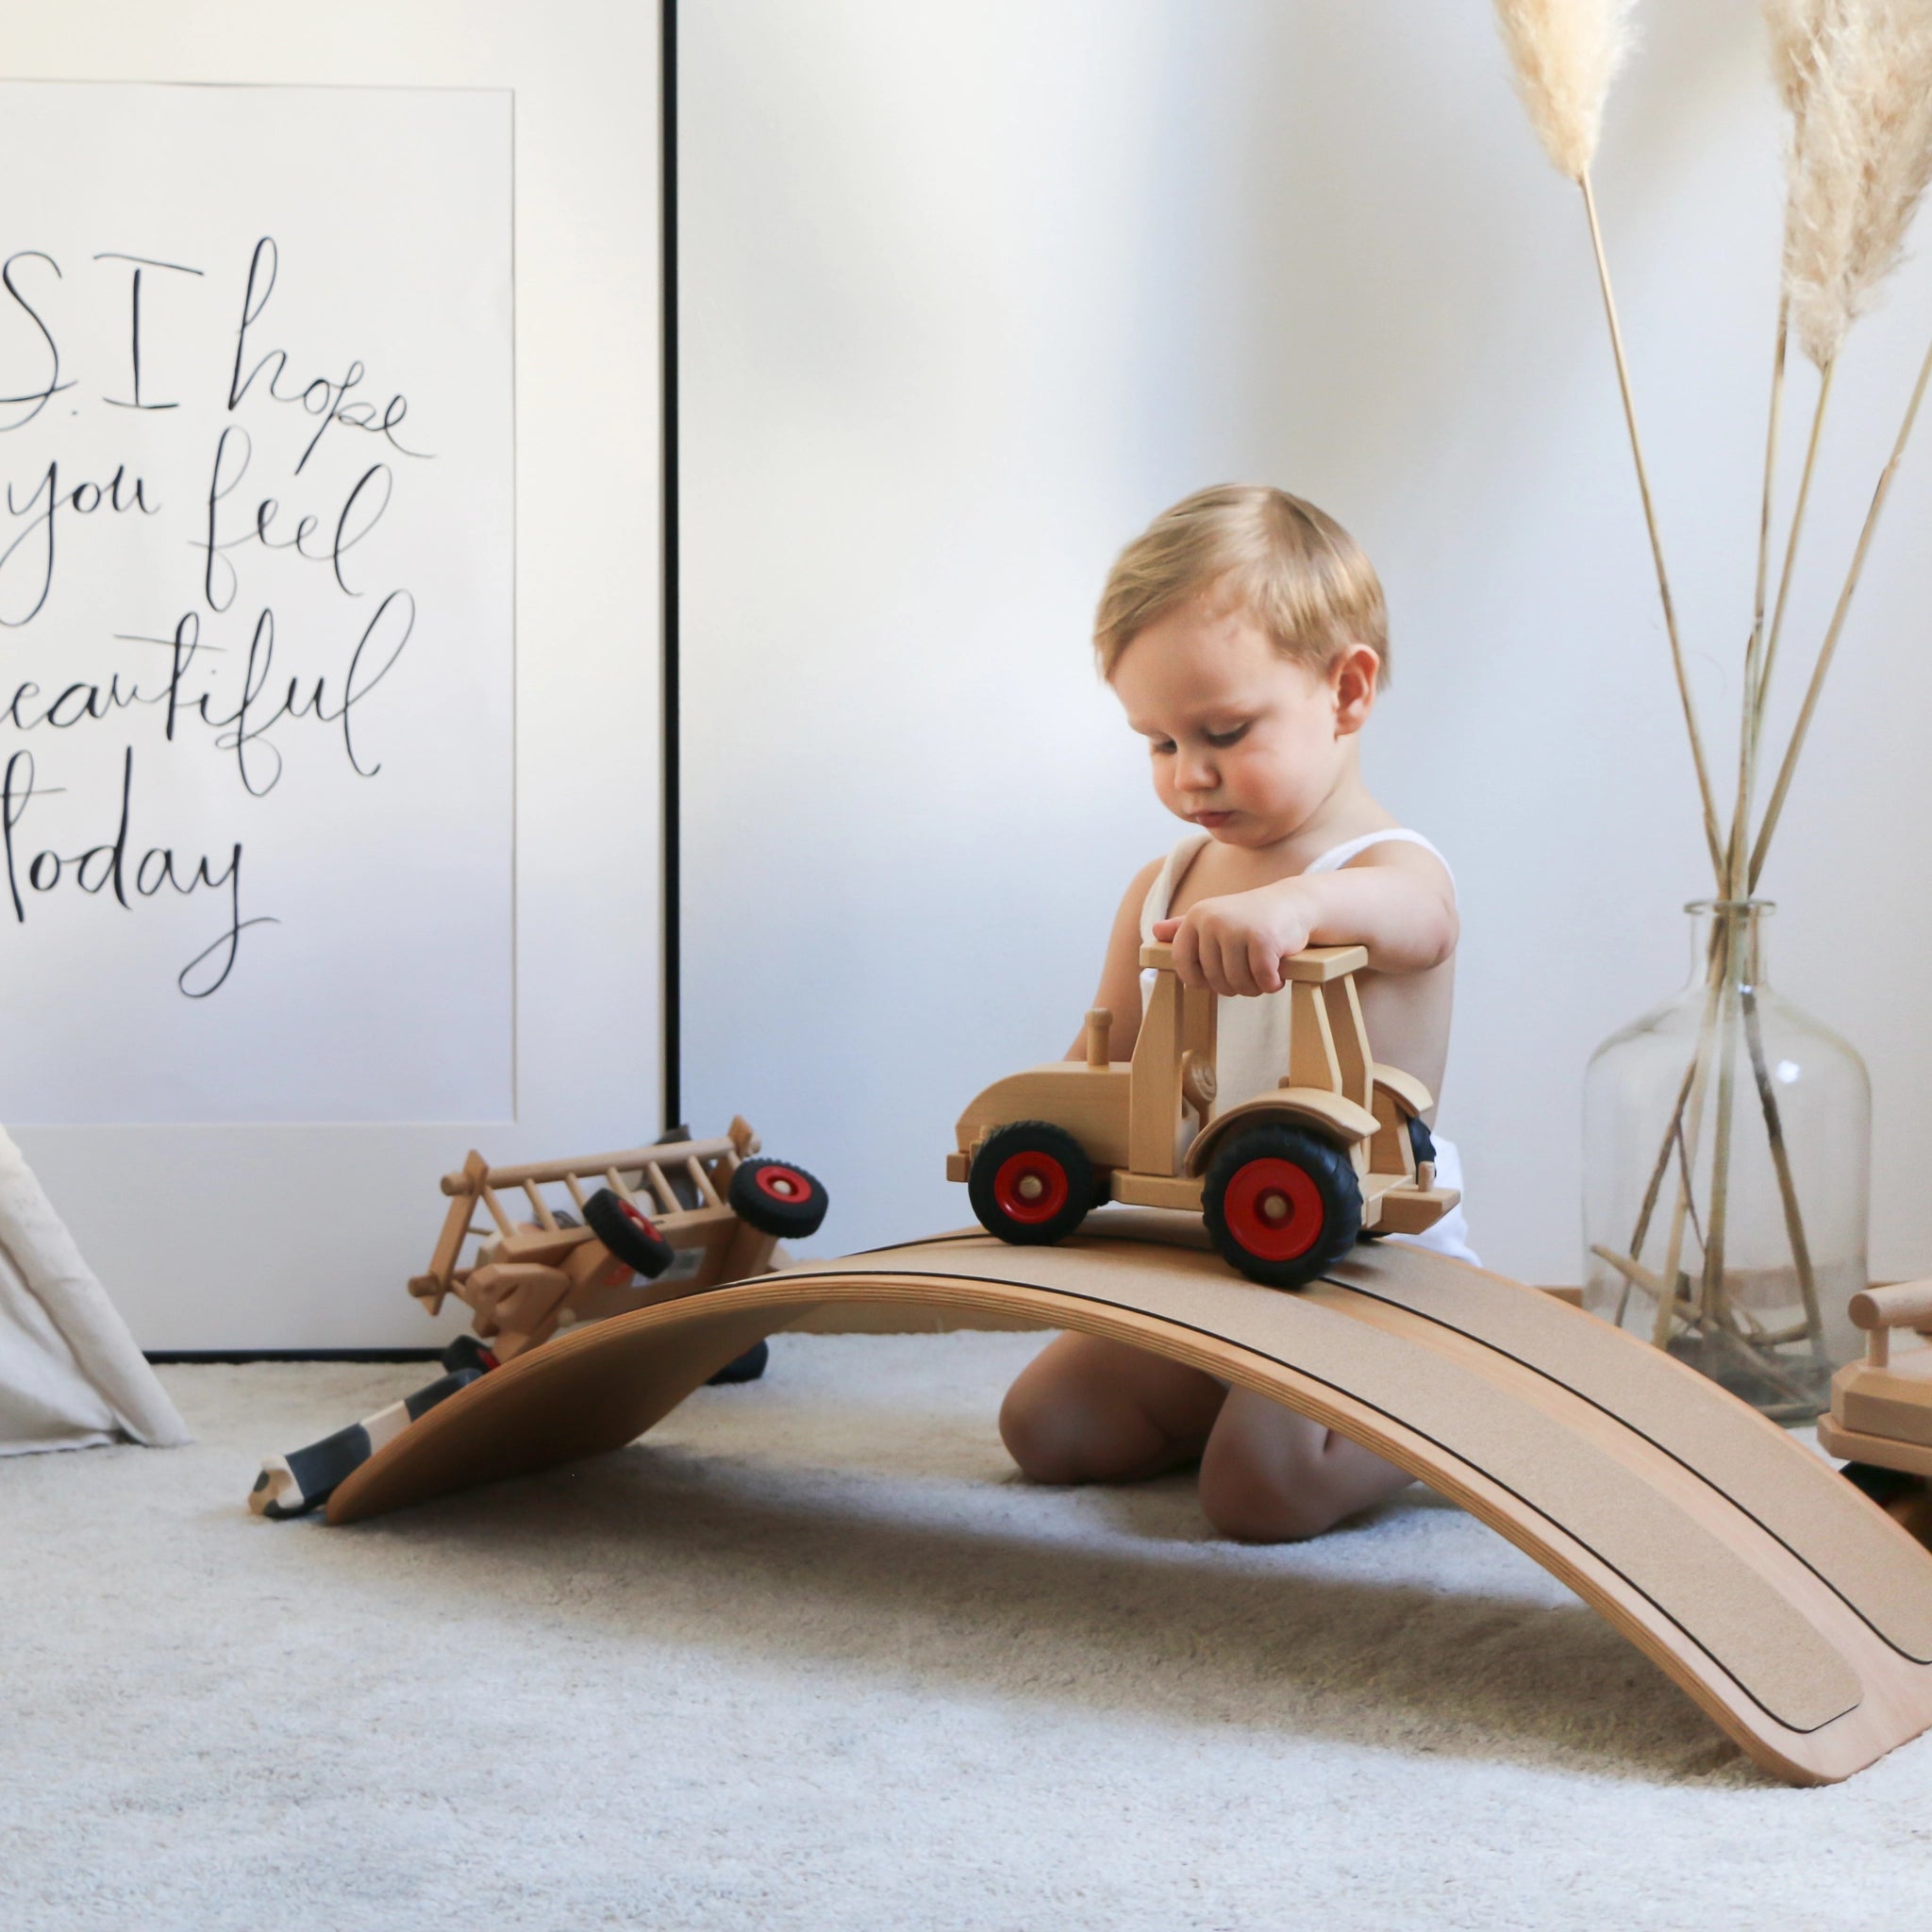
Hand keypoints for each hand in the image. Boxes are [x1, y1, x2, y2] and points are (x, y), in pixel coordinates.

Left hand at [1152, 883, 1315, 996]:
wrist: (1293, 903)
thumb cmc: (1250, 917)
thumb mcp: (1215, 918)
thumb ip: (1184, 927)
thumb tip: (1155, 931)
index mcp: (1196, 917)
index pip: (1182, 963)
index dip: (1199, 980)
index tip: (1216, 978)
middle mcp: (1213, 920)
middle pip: (1213, 978)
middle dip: (1233, 986)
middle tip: (1249, 976)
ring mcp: (1237, 929)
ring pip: (1237, 982)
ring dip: (1253, 988)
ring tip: (1263, 975)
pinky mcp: (1263, 940)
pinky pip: (1261, 980)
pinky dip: (1271, 984)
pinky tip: (1277, 976)